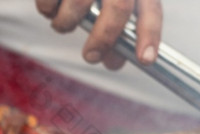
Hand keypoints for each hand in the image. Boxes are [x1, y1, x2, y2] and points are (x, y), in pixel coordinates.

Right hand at [35, 0, 161, 69]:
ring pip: (79, 4)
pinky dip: (48, 10)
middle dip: (104, 39)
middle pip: (118, 8)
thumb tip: (112, 61)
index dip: (149, 36)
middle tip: (91, 56)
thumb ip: (118, 28)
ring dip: (67, 24)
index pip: (151, 9)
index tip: (144, 60)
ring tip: (63, 25)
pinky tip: (50, 9)